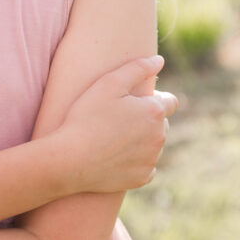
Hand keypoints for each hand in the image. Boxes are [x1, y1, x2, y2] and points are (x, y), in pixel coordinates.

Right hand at [51, 55, 177, 194]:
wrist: (69, 160)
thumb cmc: (85, 117)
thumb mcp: (108, 83)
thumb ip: (137, 68)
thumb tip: (159, 61)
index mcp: (154, 112)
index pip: (169, 102)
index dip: (153, 99)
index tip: (133, 101)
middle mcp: (159, 137)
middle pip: (162, 124)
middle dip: (147, 120)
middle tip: (118, 119)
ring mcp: (151, 159)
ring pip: (153, 146)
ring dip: (141, 140)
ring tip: (113, 138)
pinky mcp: (141, 178)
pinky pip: (145, 166)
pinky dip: (135, 161)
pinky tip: (115, 156)